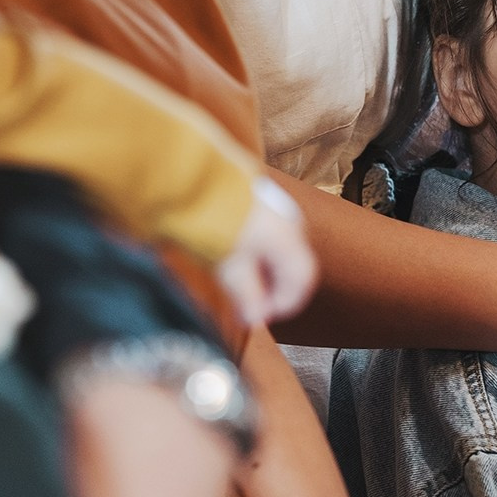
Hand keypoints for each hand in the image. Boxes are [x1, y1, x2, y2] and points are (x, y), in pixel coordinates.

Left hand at [218, 178, 317, 327]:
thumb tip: (256, 319)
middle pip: (292, 267)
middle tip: (245, 306)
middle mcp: (291, 224)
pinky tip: (232, 259)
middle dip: (271, 291)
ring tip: (235, 284)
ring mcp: (277, 210)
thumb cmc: (215, 220)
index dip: (283, 305)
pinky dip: (255, 255)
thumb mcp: (230, 267)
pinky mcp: (260, 203)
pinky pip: (267, 237)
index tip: (258, 317)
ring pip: (279, 252)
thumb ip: (248, 296)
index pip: (302, 282)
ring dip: (262, 273)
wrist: (194, 176)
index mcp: (291, 240)